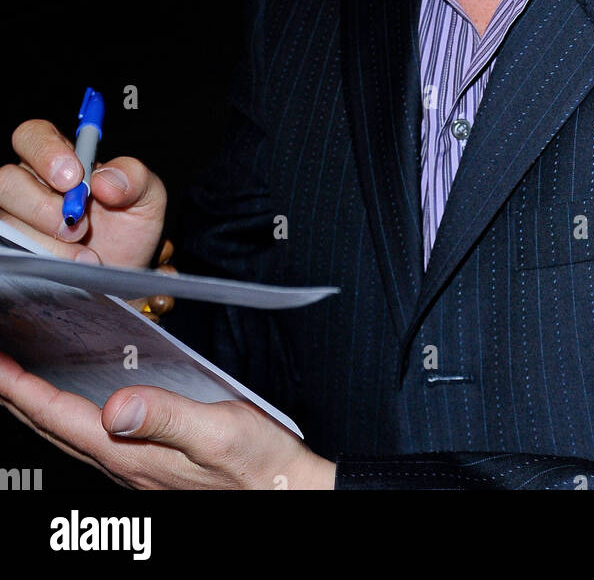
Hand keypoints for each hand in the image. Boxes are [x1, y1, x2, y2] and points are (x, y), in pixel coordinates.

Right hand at [0, 119, 165, 268]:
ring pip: (7, 220)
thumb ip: (134, 178)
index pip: (33, 135)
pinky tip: (70, 267)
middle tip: (77, 221)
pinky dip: (42, 260)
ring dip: (46, 239)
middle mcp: (31, 185)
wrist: (122, 275)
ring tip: (84, 252)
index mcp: (62, 160)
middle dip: (41, 204)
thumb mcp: (147, 197)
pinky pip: (9, 250)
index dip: (45, 150)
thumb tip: (105, 179)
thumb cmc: (128, 230)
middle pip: (8, 179)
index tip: (74, 176)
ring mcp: (18, 220)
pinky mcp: (14, 250)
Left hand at [0, 351, 335, 489]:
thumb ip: (167, 417)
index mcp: (132, 453)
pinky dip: (71, 414)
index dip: (21, 389)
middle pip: (53, 427)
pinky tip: (77, 400)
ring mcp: (136, 467)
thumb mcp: (219, 431)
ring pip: (69, 434)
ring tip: (20, 376)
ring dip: (39, 405)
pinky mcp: (151, 463)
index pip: (59, 417)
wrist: (287, 494)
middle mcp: (125, 463)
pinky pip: (92, 438)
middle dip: (17, 395)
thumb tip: (116, 406)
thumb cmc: (260, 466)